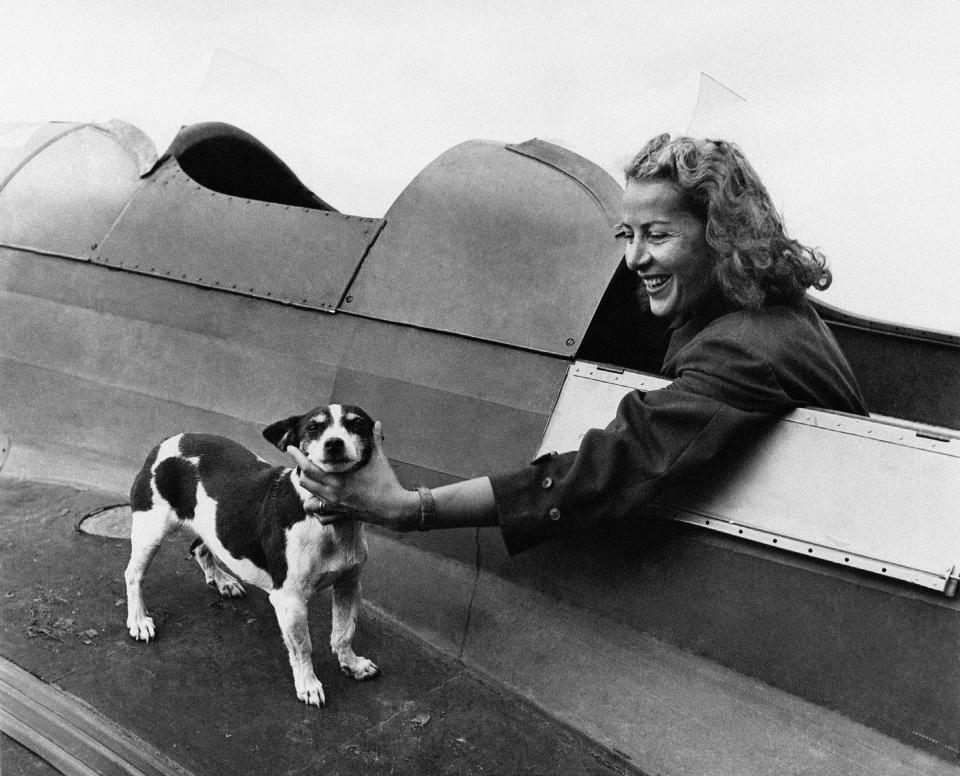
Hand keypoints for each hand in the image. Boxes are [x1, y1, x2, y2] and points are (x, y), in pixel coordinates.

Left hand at [286, 421, 418, 531]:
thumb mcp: (380, 459)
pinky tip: (323, 502)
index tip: (290, 449)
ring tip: (314, 483)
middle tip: (305, 463)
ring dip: (309, 492)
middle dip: (302, 472)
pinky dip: (319, 510)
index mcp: (338, 479)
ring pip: (309, 502)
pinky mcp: (342, 516)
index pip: (309, 468)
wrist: (395, 508)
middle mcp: (333, 494)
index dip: (297, 457)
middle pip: (305, 484)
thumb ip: (376, 440)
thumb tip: (377, 423)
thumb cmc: (387, 483)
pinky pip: (322, 517)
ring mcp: (336, 507)